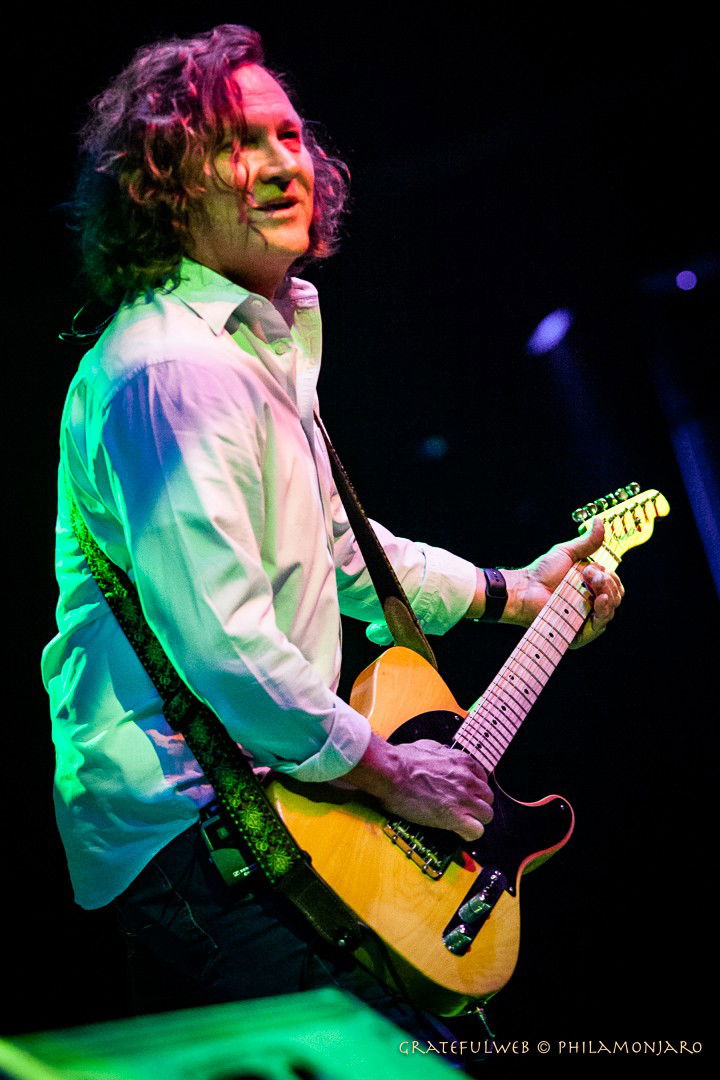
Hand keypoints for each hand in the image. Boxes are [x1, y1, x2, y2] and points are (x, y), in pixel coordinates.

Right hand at [343, 734, 492, 840]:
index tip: (466, 794)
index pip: (482, 778)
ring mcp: (463, 799)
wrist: (391, 772)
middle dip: (477, 804)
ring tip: (462, 822)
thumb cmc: (402, 759)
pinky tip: (459, 832)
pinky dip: (469, 834)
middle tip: (463, 809)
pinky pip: (476, 831)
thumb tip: (440, 753)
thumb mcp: (427, 746)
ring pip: (486, 815)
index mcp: (462, 762)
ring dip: (475, 819)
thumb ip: (440, 751)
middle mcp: (467, 779)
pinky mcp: (455, 817)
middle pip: (488, 797)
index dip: (474, 789)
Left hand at [507, 517, 624, 646]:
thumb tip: (599, 521)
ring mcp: (585, 619)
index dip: (611, 577)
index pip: (615, 585)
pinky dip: (602, 615)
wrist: (525, 588)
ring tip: (595, 590)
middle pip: (616, 597)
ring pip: (610, 611)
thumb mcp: (567, 553)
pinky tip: (598, 603)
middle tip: (591, 577)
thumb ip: (587, 542)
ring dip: (608, 597)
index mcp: (591, 586)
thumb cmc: (542, 572)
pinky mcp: (579, 633)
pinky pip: (598, 628)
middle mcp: (591, 603)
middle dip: (609, 585)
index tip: (594, 570)